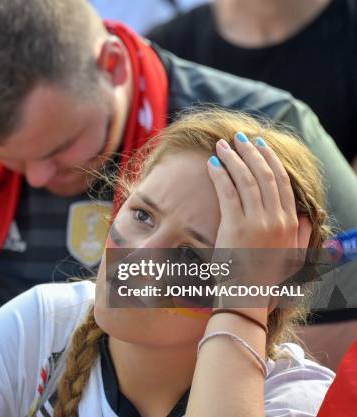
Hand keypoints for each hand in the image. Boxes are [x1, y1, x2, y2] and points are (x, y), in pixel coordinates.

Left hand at [207, 132, 309, 310]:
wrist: (247, 297)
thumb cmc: (265, 277)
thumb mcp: (291, 255)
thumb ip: (298, 233)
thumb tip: (302, 213)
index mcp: (288, 223)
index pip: (281, 182)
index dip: (269, 160)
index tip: (259, 145)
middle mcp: (275, 219)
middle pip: (264, 175)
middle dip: (250, 152)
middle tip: (238, 137)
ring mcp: (256, 222)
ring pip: (245, 179)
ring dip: (233, 158)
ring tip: (222, 144)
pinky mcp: (234, 227)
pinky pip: (227, 192)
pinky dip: (220, 174)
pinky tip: (212, 163)